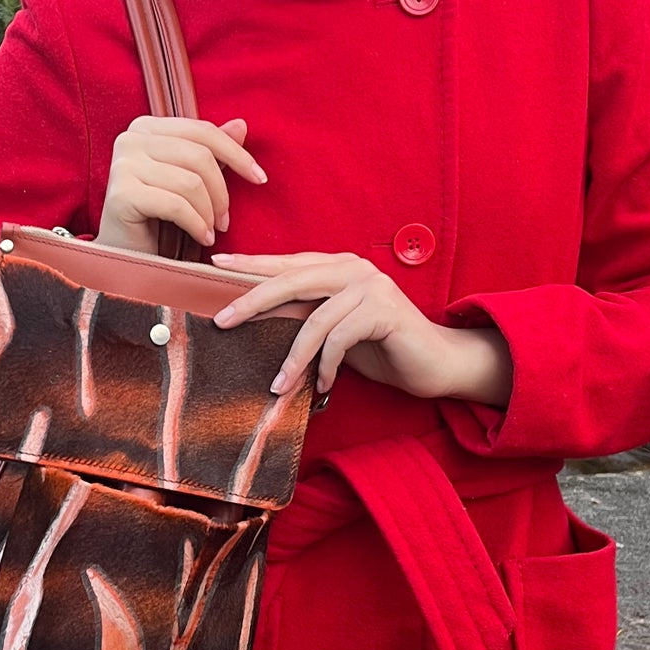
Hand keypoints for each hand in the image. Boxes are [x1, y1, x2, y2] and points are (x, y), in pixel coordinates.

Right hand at [96, 115, 265, 255]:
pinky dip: (196, 225)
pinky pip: (176, 205)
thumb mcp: (189, 181)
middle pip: (199, 156)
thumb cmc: (156, 218)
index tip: (260, 179)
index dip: (237, 155)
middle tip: (225, 221)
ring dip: (209, 213)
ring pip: (190, 182)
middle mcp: (130, 139)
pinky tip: (201, 238)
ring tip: (211, 231)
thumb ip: (211, 151)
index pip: (203, 132)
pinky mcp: (121, 194)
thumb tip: (241, 125)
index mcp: (146, 128)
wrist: (124, 256)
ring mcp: (122, 165)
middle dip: (221, 193)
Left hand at [209, 250, 512, 407]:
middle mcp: (353, 269)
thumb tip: (255, 317)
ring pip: (315, 319)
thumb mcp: (335, 329)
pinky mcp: (384, 311)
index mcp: (339, 266)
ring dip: (293, 358)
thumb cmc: (381, 348)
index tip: (215, 264)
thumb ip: (305, 316)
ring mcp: (371, 287)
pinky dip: (326, 365)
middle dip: (253, 301)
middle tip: (223, 321)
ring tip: (279, 386)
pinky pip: (340, 339)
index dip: (251, 264)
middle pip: (291, 280)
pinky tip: (322, 386)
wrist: (435, 363)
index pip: (287, 263)